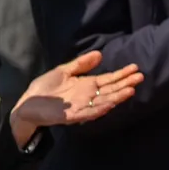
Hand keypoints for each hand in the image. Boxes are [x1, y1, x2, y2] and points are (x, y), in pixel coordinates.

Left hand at [10, 53, 143, 145]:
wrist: (28, 104)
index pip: (108, 79)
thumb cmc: (45, 88)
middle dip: (125, 83)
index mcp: (87, 85)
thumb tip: (100, 54)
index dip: (121, 74)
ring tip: (130, 90)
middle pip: (111, 89)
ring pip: (104, 101)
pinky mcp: (73, 115)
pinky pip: (89, 112)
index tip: (135, 67)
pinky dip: (100, 109)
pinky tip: (109, 104)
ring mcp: (82, 106)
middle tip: (140, 77)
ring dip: (117, 97)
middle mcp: (88, 96)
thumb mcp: (64, 71)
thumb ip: (81, 64)